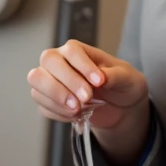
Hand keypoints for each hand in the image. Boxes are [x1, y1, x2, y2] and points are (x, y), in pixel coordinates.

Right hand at [27, 39, 150, 165]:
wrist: (120, 108)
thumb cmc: (122, 85)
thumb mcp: (127, 79)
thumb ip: (115, 76)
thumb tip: (102, 77)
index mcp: (79, 51)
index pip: (72, 50)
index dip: (83, 66)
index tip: (99, 82)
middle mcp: (60, 62)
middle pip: (49, 61)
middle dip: (67, 81)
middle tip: (87, 98)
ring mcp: (50, 81)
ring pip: (37, 81)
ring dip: (57, 97)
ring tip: (78, 109)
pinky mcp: (48, 101)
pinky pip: (43, 105)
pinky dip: (59, 113)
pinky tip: (77, 115)